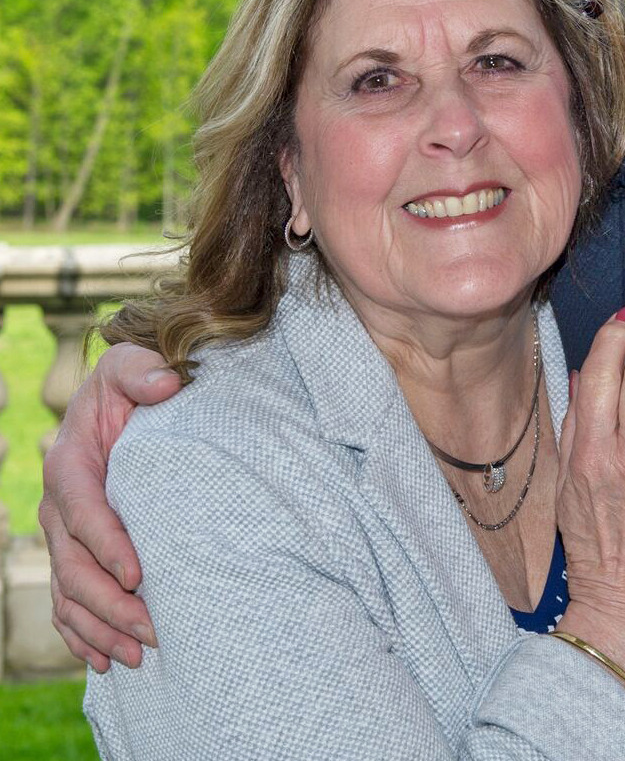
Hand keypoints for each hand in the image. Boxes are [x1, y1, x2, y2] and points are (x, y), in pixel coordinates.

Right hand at [40, 343, 180, 671]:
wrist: (121, 400)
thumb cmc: (133, 381)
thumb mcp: (133, 364)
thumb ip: (144, 370)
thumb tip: (165, 383)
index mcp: (70, 464)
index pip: (84, 513)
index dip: (108, 546)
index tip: (140, 575)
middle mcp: (59, 505)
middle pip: (74, 567)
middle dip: (109, 604)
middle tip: (152, 631)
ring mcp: (63, 534)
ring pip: (69, 594)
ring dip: (98, 629)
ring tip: (135, 657)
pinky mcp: (75, 552)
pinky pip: (67, 603)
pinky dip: (82, 635)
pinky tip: (105, 661)